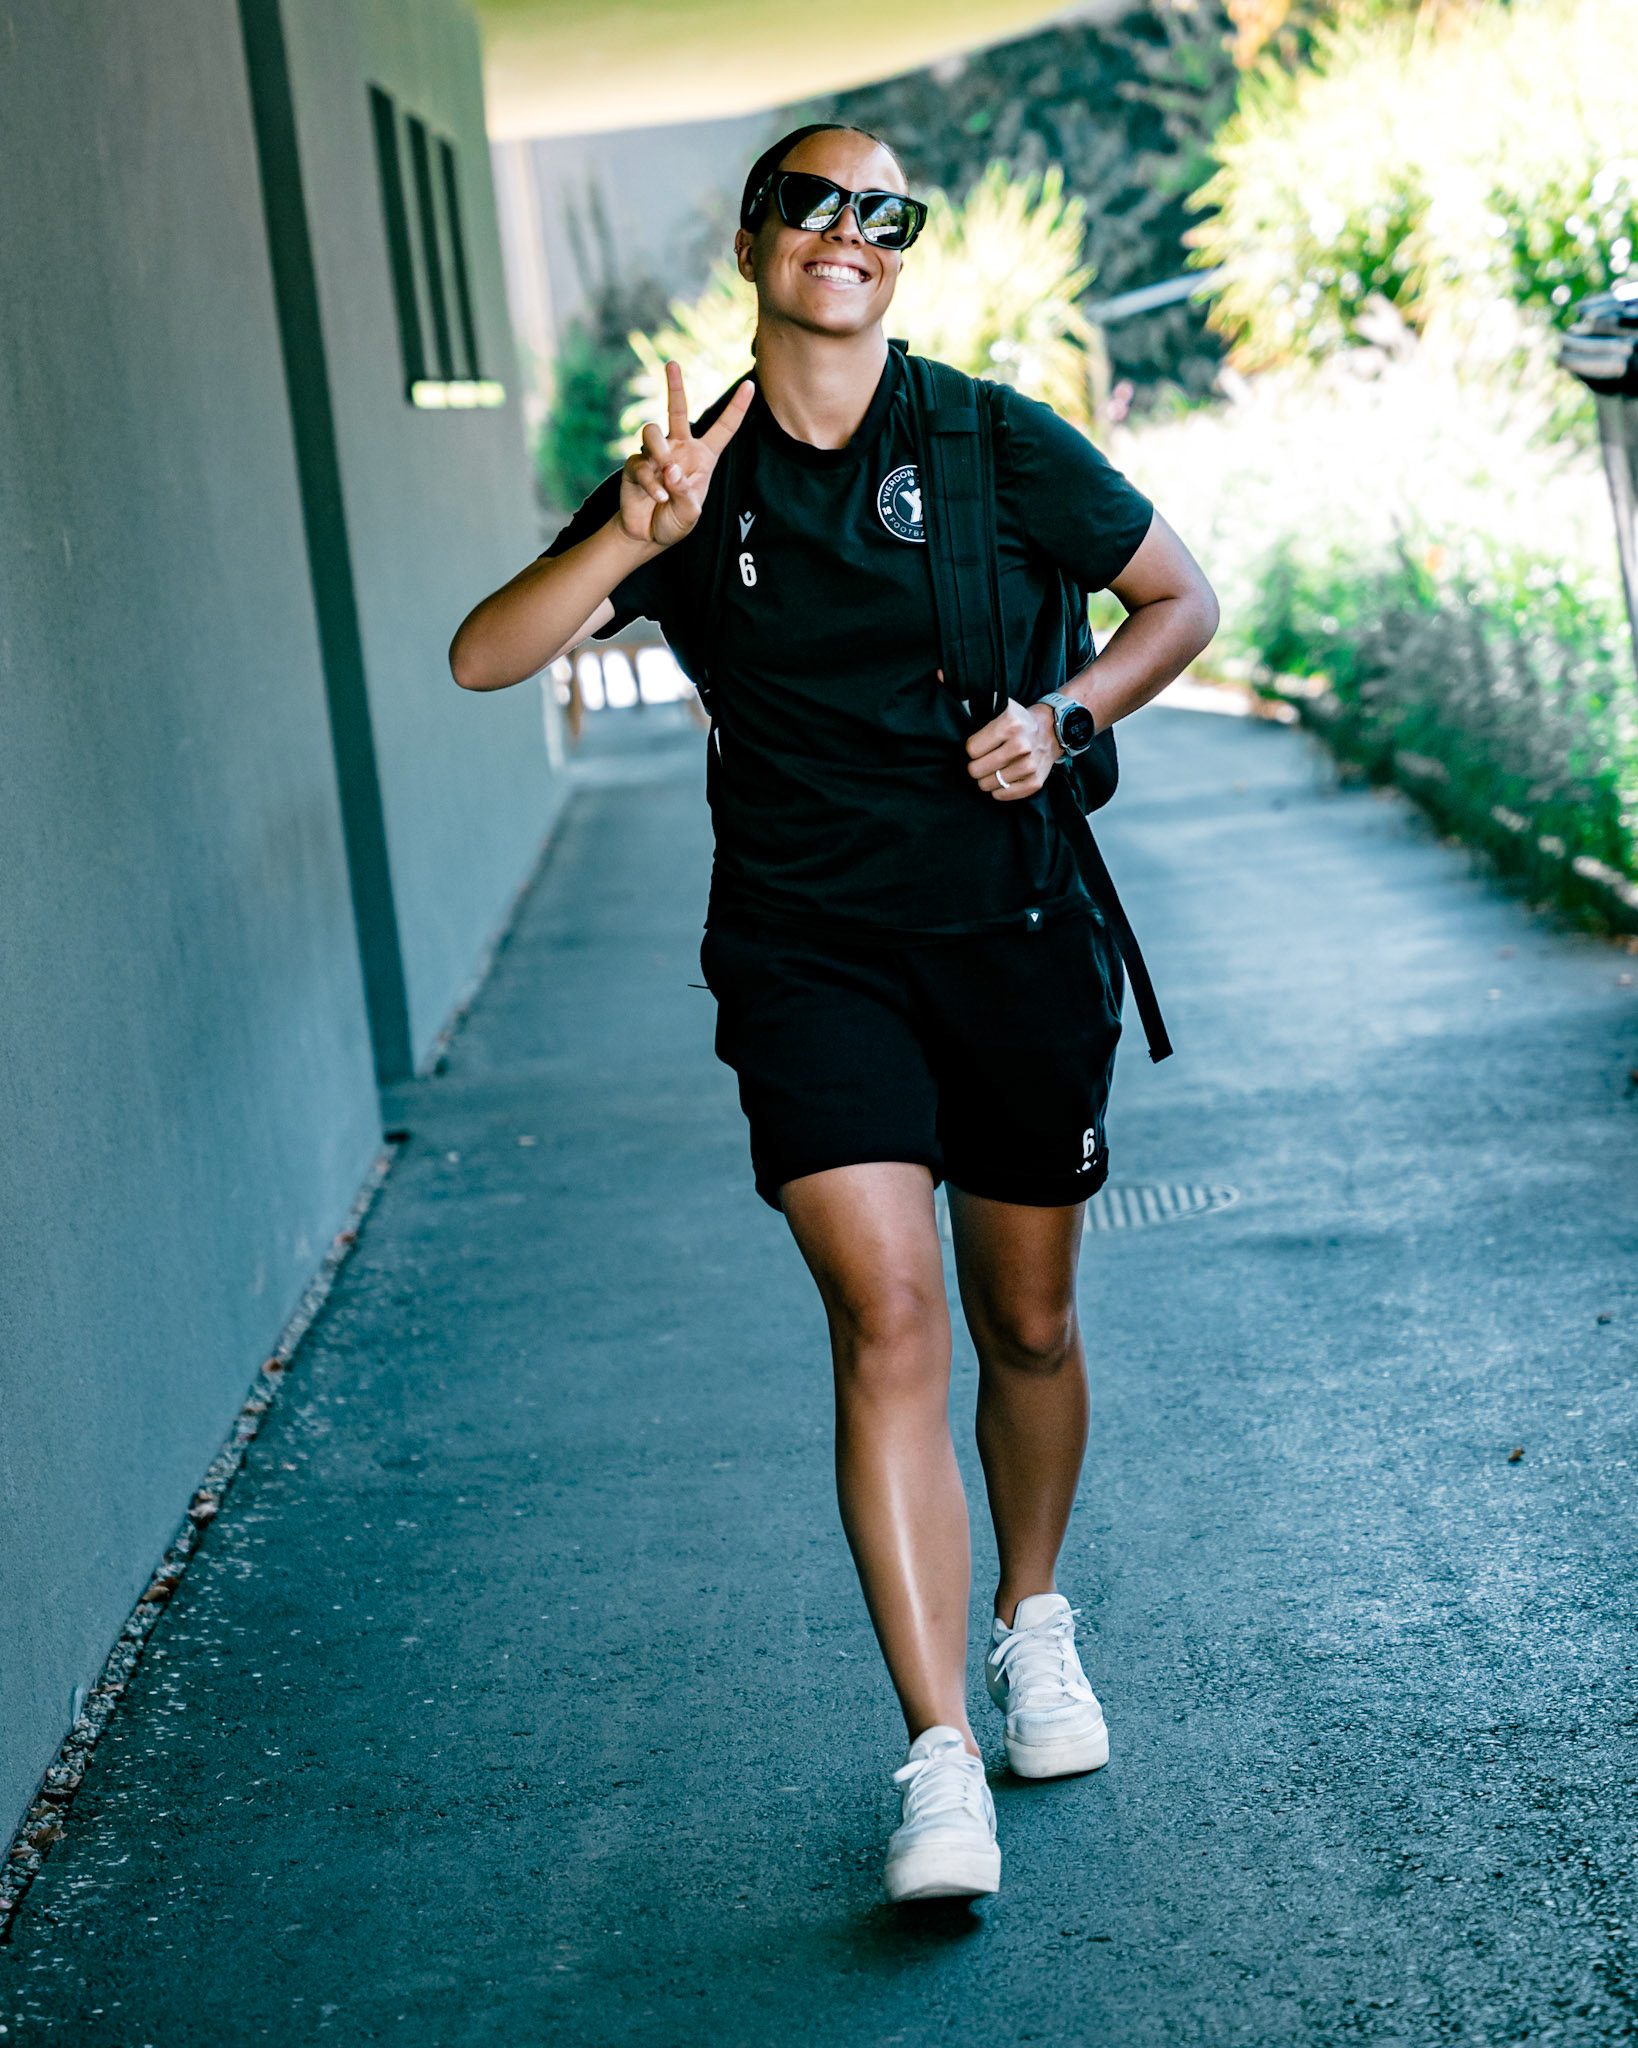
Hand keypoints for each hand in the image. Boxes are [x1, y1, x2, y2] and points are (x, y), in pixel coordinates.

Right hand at [618, 361, 753, 549]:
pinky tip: (658, 497)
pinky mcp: (635, 466)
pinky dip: (652, 483)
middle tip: (672, 363)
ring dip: (659, 450)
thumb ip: (685, 492)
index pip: (723, 428)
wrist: (646, 536)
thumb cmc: (674, 522)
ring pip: (652, 432)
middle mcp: (679, 449)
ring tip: (666, 470)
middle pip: (677, 409)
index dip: (737, 408)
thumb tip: (670, 468)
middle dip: (675, 385)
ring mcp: (654, 455)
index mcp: (702, 457)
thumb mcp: (690, 514)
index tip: (750, 384)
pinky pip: (641, 463)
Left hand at [965, 697, 1060, 800]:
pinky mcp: (1035, 782)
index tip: (979, 747)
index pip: (971, 750)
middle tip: (982, 762)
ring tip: (993, 770)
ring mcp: (1029, 766)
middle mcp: (1020, 746)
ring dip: (986, 779)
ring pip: (987, 784)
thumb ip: (979, 717)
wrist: (1053, 730)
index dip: (972, 750)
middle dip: (975, 767)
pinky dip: (998, 791)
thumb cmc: (1021, 722)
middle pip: (976, 769)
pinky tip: (1001, 781)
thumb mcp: (1002, 710)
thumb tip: (952, 719)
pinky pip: (1003, 795)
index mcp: (1009, 725)